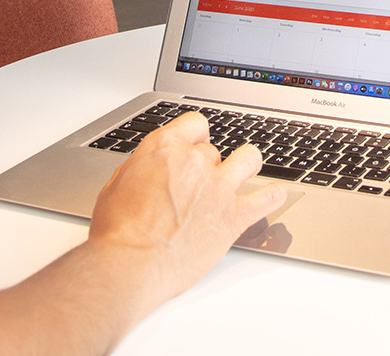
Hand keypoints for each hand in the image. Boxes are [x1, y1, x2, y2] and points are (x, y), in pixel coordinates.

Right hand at [87, 113, 286, 302]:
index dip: (196, 138)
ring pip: (249, 159)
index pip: (196, 124)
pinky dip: (272, 196)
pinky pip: (268, 197)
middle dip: (208, 166)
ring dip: (246, 166)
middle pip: (215, 151)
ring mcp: (219, 187)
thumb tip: (152, 169)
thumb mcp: (117, 185)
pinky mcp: (235, 215)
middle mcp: (195, 161)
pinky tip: (271, 196)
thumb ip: (143, 169)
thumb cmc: (117, 232)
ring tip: (244, 174)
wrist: (129, 265)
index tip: (195, 147)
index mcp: (165, 148)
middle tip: (200, 186)